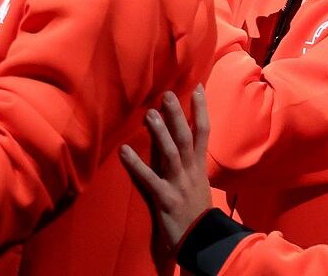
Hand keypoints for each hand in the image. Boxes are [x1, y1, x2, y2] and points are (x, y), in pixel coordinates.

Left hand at [119, 88, 215, 256]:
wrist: (202, 240)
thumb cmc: (195, 209)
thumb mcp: (196, 181)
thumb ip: (187, 159)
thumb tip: (177, 136)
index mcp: (198, 166)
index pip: (203, 132)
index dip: (201, 109)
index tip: (197, 86)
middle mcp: (190, 171)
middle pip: (186, 138)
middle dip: (178, 115)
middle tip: (168, 93)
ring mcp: (179, 185)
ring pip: (172, 154)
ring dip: (161, 134)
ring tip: (150, 114)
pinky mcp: (166, 199)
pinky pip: (150, 180)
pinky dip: (137, 165)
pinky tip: (123, 151)